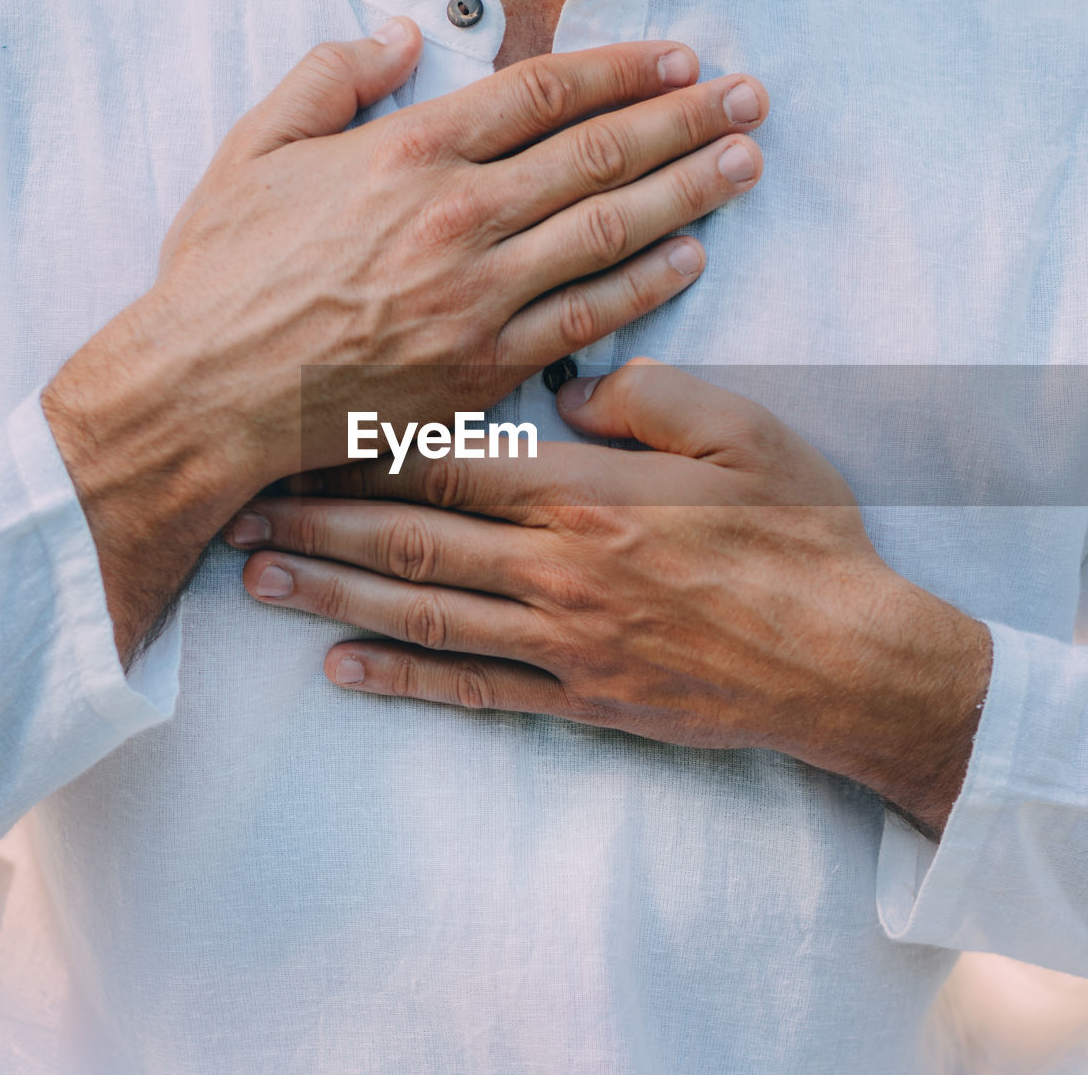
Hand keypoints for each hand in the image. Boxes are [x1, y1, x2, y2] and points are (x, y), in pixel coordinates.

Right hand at [45, 22, 766, 655]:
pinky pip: (587, 319)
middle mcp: (459, 215)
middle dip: (685, 119)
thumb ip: (330, 77)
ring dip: (689, 190)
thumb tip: (400, 35)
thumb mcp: (254, 150)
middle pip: (601, 152)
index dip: (623, 68)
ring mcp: (479, 295)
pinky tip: (691, 256)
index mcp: (409, 150)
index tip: (678, 57)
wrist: (205, 392)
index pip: (545, 92)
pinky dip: (645, 285)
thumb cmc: (223, 272)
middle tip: (749, 98)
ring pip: (609, 230)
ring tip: (746, 162)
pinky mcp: (485, 367)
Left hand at [227, 360, 991, 835]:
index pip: (449, 463)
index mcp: (588, 493)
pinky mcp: (580, 699)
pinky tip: (340, 672)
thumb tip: (566, 388)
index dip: (363, 449)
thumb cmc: (801, 534)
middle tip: (237, 509)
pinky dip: (401, 680)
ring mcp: (563, 642)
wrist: (850, 660)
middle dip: (317, 523)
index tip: (297, 435)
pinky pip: (473, 690)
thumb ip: (647, 396)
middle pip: (410, 539)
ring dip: (332, 596)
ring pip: (421, 614)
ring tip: (257, 581)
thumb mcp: (745, 431)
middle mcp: (557, 569)